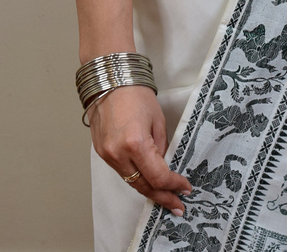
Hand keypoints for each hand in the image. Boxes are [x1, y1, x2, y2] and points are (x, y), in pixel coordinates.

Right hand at [90, 85, 191, 214]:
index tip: (185, 189)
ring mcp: (107, 155)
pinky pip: (122, 172)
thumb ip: (161, 147)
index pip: (158, 176)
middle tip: (177, 205)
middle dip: (162, 197)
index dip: (174, 185)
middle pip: (143, 186)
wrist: (110, 80)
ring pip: (131, 182)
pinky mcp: (101, 152)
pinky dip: (135, 178)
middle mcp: (118, 154)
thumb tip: (165, 166)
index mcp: (135, 143)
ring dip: (149, 190)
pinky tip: (147, 181)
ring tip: (165, 197)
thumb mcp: (157, 120)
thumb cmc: (135, 94)